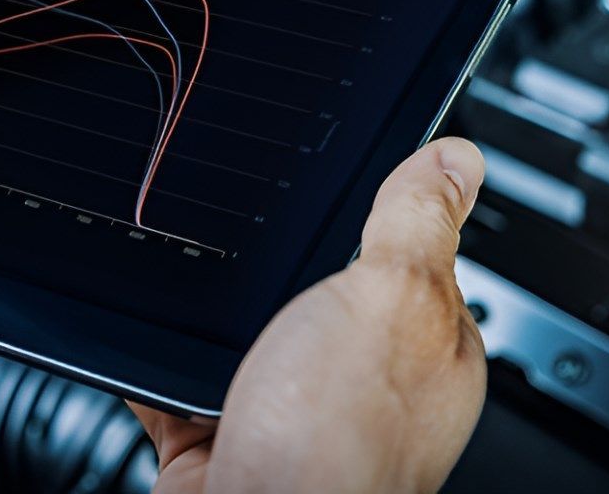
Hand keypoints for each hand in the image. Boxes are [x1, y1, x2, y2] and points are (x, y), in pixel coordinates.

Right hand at [129, 138, 488, 493]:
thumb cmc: (338, 449)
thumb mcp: (393, 296)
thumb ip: (420, 224)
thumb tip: (459, 158)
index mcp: (429, 351)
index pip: (416, 263)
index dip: (383, 221)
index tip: (345, 180)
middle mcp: (367, 390)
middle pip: (322, 295)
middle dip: (283, 270)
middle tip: (253, 241)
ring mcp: (294, 422)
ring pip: (249, 340)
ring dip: (216, 320)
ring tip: (197, 292)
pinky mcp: (224, 449)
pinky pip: (182, 390)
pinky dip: (158, 370)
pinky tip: (149, 347)